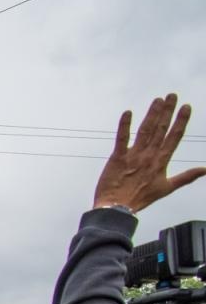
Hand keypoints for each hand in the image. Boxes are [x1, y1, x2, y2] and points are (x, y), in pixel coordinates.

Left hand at [92, 94, 205, 212]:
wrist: (117, 208)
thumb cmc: (141, 199)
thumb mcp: (167, 188)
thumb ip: (186, 177)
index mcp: (161, 162)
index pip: (174, 137)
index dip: (181, 121)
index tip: (186, 107)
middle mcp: (149, 156)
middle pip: (160, 129)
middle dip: (167, 111)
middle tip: (172, 95)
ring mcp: (133, 156)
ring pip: (145, 130)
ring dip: (152, 114)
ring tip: (158, 100)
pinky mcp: (117, 158)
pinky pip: (121, 138)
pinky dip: (124, 126)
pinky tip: (128, 113)